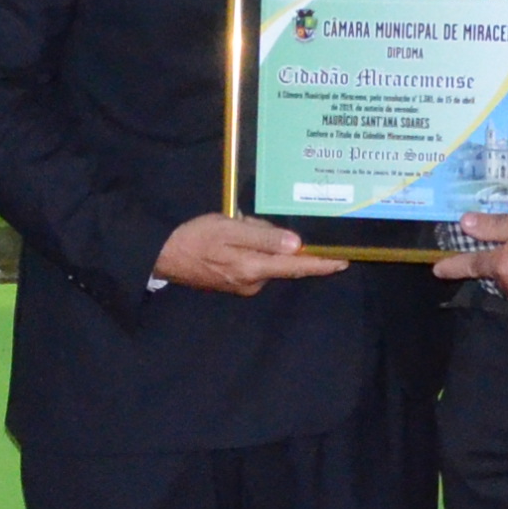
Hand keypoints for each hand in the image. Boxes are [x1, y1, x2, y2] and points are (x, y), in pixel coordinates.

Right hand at [152, 213, 346, 294]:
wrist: (163, 256)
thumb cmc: (196, 238)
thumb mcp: (229, 229)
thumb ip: (263, 237)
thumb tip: (296, 245)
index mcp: (254, 268)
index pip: (297, 266)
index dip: (321, 263)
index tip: (344, 261)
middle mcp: (253, 282)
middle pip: (283, 263)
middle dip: (286, 245)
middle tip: (263, 223)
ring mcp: (243, 285)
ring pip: (267, 261)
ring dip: (264, 244)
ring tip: (238, 224)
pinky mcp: (234, 283)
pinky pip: (254, 264)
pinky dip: (252, 249)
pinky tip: (234, 236)